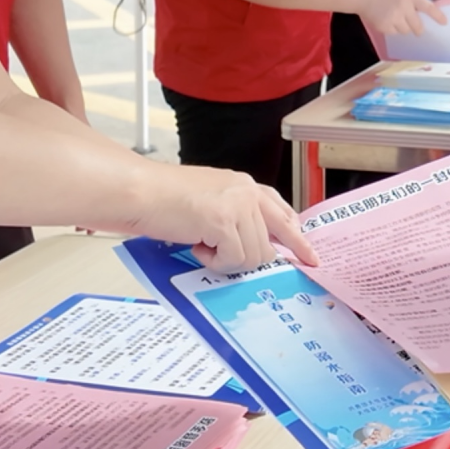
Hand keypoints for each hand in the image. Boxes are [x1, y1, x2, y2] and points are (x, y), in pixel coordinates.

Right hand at [143, 166, 318, 270]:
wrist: (141, 192)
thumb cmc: (164, 198)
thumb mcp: (211, 200)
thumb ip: (236, 215)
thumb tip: (256, 242)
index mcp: (245, 185)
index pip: (282, 212)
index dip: (297, 237)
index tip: (308, 255)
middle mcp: (246, 193)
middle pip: (274, 241)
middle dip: (264, 257)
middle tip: (258, 261)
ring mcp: (238, 206)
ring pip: (255, 256)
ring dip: (228, 261)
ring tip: (203, 245)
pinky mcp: (224, 223)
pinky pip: (233, 260)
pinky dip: (214, 262)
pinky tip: (197, 246)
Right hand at [357, 0, 448, 37]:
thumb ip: (411, 1)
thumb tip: (419, 17)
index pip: (428, 7)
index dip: (437, 16)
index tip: (444, 23)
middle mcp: (404, 7)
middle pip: (418, 26)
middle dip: (417, 28)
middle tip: (416, 29)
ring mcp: (394, 18)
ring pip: (406, 31)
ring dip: (402, 27)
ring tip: (392, 17)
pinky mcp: (385, 27)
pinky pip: (394, 33)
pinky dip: (391, 29)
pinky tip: (384, 20)